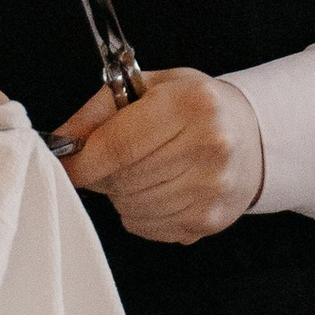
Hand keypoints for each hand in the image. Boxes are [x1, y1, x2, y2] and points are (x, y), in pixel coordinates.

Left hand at [53, 69, 262, 243]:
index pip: (118, 146)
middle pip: (121, 179)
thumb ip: (100, 111)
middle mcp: (209, 147)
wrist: (253, 138)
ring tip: (144, 170)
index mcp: (191, 104)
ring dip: (122, 193)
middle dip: (104, 174)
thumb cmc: (194, 108)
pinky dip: (140, 211)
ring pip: (130, 206)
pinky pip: (146, 226)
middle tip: (115, 159)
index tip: (63, 164)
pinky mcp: (209, 220)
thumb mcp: (150, 89)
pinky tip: (160, 189)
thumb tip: (61, 142)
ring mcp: (212, 188)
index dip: (81, 162)